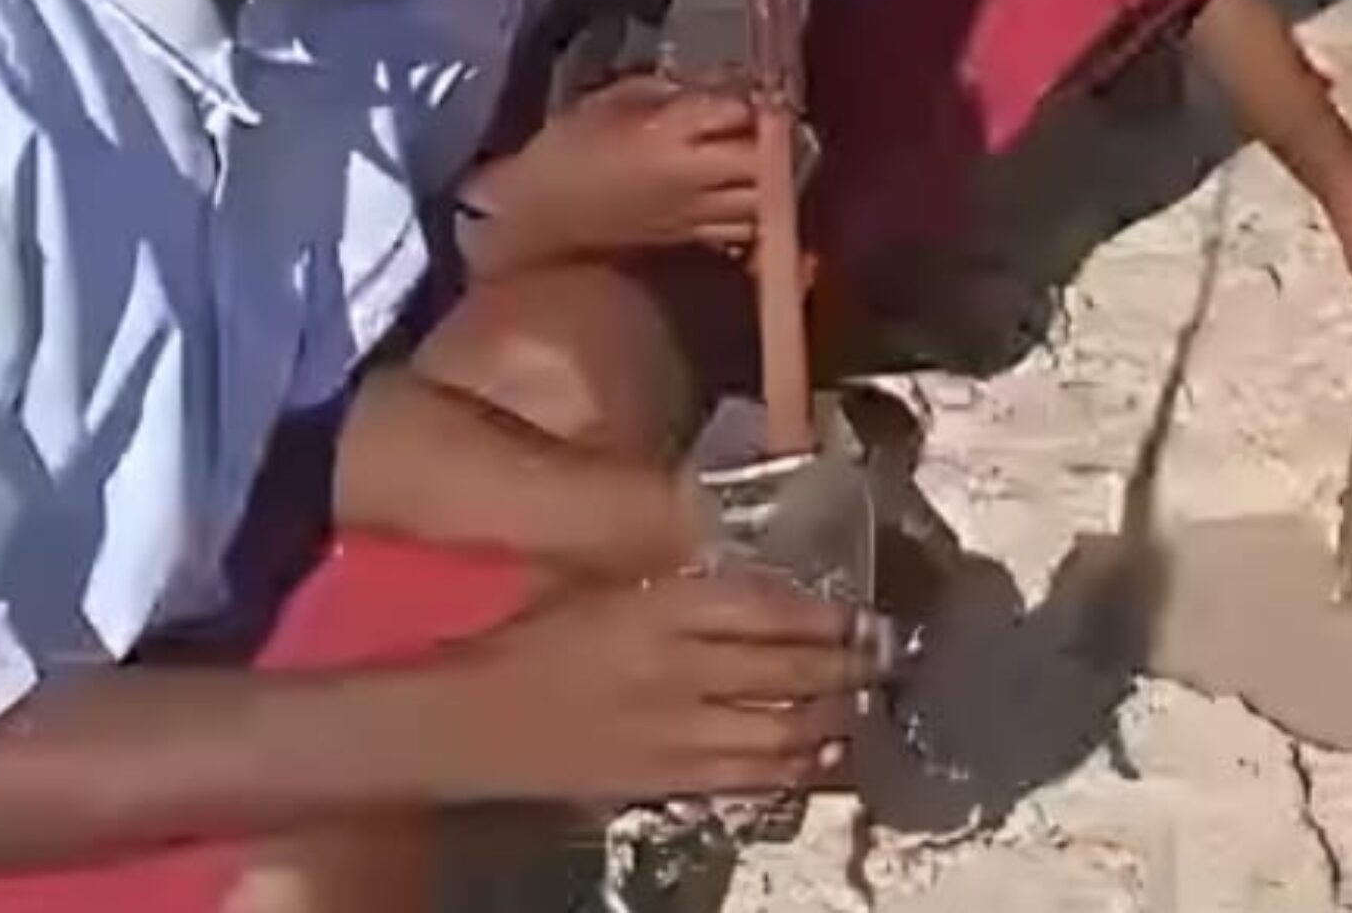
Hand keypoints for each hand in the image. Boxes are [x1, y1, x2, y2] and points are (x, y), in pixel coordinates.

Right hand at [438, 569, 877, 804]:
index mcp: (660, 609)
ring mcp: (674, 732)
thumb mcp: (602, 585)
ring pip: (780, 728)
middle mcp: (678, 670)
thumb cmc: (529, 639)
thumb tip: (747, 569)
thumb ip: (673, 578)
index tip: (862, 613)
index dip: (826, 614)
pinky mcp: (665, 781)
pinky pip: (749, 777)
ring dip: (832, 720)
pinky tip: (821, 759)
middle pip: (789, 669)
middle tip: (884, 660)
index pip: (768, 609)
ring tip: (862, 708)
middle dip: (848, 667)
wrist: (468, 721)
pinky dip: (794, 768)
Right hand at [462, 75, 770, 261]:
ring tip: (780, 153)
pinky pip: (747, 227)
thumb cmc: (568, 149)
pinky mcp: (695, 241)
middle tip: (783, 118)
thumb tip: (728, 84)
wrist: (538, 218)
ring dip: (781, 176)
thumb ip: (675, 90)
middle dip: (783, 139)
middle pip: (766, 161)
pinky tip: (762, 190)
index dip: (759, 96)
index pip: (738, 112)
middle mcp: (692, 181)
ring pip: (767, 200)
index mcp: (666, 138)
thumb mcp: (614, 99)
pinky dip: (764, 208)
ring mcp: (697, 216)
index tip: (765, 84)